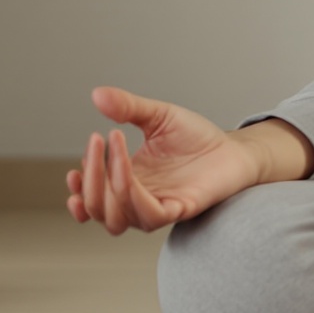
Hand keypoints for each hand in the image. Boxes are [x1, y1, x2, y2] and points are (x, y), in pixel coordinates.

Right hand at [64, 86, 277, 233]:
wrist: (234, 149)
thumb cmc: (197, 138)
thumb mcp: (157, 116)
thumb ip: (128, 107)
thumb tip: (97, 94)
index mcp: (128, 183)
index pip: (92, 199)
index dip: (79, 187)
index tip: (79, 160)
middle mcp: (139, 200)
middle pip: (98, 211)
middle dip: (88, 181)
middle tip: (95, 141)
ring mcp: (158, 207)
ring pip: (116, 219)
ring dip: (106, 186)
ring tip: (112, 148)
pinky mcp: (179, 209)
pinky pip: (148, 214)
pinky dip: (130, 194)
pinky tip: (126, 166)